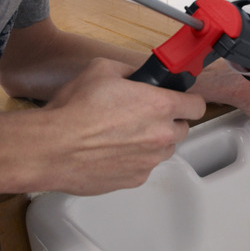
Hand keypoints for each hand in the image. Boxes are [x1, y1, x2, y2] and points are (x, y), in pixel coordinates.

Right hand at [32, 58, 205, 194]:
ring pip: (163, 150)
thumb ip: (129, 71)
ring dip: (152, 142)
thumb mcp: (102, 70)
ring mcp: (149, 161)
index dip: (188, 101)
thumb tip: (135, 75)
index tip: (182, 101)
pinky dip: (134, 160)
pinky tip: (112, 151)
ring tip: (124, 134)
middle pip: (183, 130)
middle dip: (168, 122)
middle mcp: (161, 135)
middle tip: (144, 115)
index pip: (197, 105)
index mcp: (159, 105)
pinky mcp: (135, 180)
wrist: (52, 147)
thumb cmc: (74, 110)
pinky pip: (144, 167)